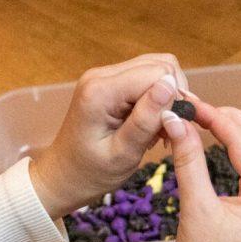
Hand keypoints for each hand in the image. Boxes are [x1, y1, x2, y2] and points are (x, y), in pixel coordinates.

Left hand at [29, 54, 188, 217]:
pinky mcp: (110, 82)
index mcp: (101, 91)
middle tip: (172, 130)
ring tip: (163, 128)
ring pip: (157, 69)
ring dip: (168, 97)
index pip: (157, 74)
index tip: (176, 129)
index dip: (175, 98)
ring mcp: (105, 76)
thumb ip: (146, 119)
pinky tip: (154, 123)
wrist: (63, 176)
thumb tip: (171, 85)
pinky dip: (158, 99)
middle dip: (174, 96)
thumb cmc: (90, 173)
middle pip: (160, 65)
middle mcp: (101, 75)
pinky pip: (147, 79)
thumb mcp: (123, 154)